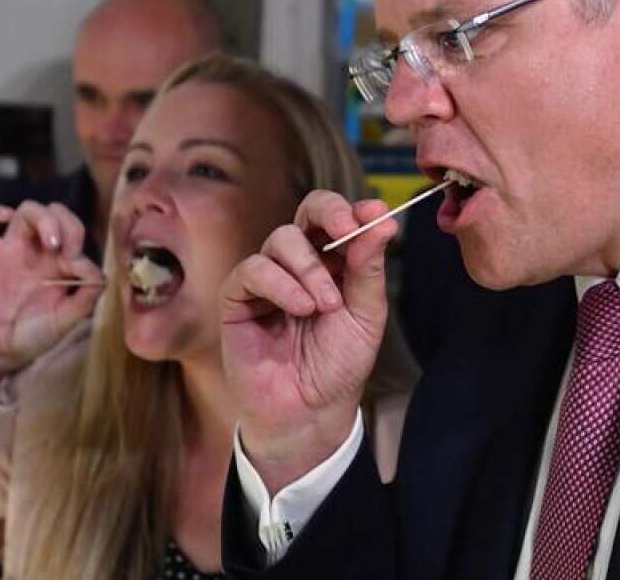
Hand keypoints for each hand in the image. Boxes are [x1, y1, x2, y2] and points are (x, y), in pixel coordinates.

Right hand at [0, 201, 102, 387]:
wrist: (0, 349)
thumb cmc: (35, 333)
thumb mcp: (67, 320)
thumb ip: (86, 298)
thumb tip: (97, 274)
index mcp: (60, 262)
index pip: (76, 235)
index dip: (81, 246)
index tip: (77, 268)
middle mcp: (38, 250)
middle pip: (55, 212)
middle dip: (66, 222)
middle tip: (66, 248)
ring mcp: (12, 249)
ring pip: (27, 210)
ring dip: (42, 217)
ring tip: (51, 241)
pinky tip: (5, 217)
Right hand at [221, 191, 396, 493]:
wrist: (310, 411)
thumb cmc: (338, 365)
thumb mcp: (365, 316)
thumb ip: (369, 269)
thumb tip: (381, 221)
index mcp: (334, 262)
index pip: (338, 217)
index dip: (354, 209)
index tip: (374, 214)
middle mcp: (299, 263)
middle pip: (307, 211)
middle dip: (329, 213)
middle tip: (346, 229)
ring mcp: (267, 278)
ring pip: (281, 239)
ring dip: (308, 266)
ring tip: (325, 305)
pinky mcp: (238, 298)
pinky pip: (254, 269)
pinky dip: (280, 283)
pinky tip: (300, 308)